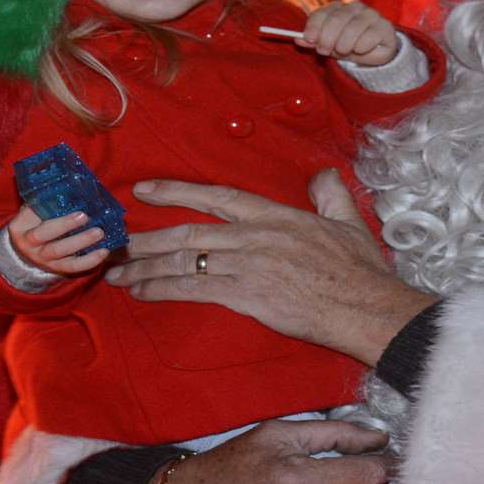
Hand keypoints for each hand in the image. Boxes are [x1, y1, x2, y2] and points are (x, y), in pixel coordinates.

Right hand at [8, 206, 109, 274]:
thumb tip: (69, 182)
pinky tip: (103, 251)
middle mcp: (28, 245)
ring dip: (81, 241)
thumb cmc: (35, 224)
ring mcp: (42, 259)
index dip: (42, 208)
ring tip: (99, 232)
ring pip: (60, 252)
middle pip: (44, 235)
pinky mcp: (57, 269)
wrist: (28, 253)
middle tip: (85, 216)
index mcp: (19, 227)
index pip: (29, 215)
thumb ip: (44, 201)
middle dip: (65, 225)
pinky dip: (90, 260)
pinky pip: (73, 267)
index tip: (59, 198)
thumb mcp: (32, 212)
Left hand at [106, 170, 437, 362]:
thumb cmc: (360, 271)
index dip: (177, 191)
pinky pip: (194, 289)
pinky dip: (163, 289)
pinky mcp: (246, 296)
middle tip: (116, 242)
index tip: (144, 190)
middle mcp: (255, 236)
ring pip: (185, 260)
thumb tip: (321, 176)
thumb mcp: (350, 222)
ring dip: (147, 267)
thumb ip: (331, 195)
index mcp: (275, 215)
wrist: (366, 307)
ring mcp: (248, 266)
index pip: (218, 196)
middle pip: (189, 230)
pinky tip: (143, 292)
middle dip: (147, 237)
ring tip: (118, 272)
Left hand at [300, 2, 399, 66]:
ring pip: (352, 29)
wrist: (374, 55)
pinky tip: (361, 49)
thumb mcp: (328, 46)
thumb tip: (298, 40)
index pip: (322, 13)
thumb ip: (314, 42)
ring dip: (344, 45)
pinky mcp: (383, 26)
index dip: (314, 27)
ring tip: (344, 51)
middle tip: (325, 51)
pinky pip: (368, 37)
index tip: (310, 40)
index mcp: (338, 8)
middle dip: (328, 39)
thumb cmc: (348, 47)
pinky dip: (361, 48)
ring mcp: (371, 15)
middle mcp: (354, 7)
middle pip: (337, 20)